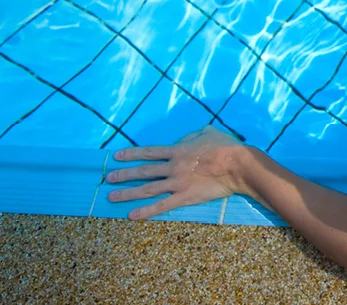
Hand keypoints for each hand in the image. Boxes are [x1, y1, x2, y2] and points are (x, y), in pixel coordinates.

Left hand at [106, 125, 252, 219]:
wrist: (237, 165)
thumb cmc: (225, 146)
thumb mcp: (207, 131)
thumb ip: (190, 135)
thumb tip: (180, 141)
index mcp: (177, 150)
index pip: (149, 152)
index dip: (132, 154)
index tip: (117, 157)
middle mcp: (172, 167)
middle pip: (143, 171)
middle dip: (124, 174)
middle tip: (109, 178)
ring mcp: (177, 183)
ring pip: (147, 189)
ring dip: (128, 193)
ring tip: (111, 196)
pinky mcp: (184, 197)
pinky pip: (161, 206)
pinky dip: (145, 211)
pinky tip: (131, 215)